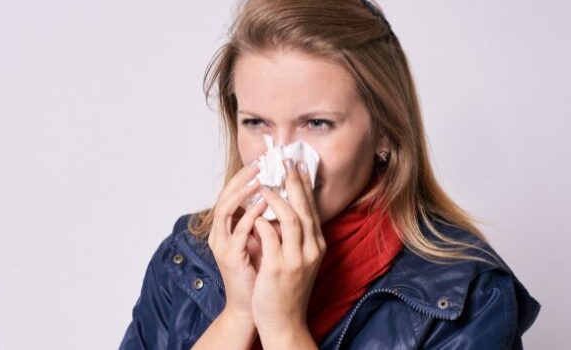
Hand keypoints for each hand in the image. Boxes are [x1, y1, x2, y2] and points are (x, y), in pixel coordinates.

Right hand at [208, 163, 268, 322]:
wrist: (255, 308)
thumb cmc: (260, 275)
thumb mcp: (264, 241)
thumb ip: (267, 221)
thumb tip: (282, 198)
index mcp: (228, 228)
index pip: (233, 194)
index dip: (245, 176)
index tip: (263, 161)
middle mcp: (221, 234)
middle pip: (225, 196)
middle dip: (242, 177)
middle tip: (259, 162)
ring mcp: (223, 245)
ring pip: (225, 209)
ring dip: (242, 191)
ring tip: (260, 178)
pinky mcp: (231, 257)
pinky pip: (238, 231)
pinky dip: (250, 215)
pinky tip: (264, 204)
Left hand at [251, 159, 326, 342]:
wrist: (285, 322)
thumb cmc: (287, 290)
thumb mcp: (298, 260)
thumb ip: (294, 237)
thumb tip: (282, 210)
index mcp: (317, 245)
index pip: (312, 208)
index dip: (304, 185)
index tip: (297, 165)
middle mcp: (311, 250)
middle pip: (305, 208)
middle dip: (294, 182)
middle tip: (284, 162)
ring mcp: (297, 260)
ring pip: (291, 219)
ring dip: (276, 198)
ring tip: (263, 183)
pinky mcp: (280, 269)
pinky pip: (271, 237)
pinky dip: (262, 221)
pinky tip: (253, 212)